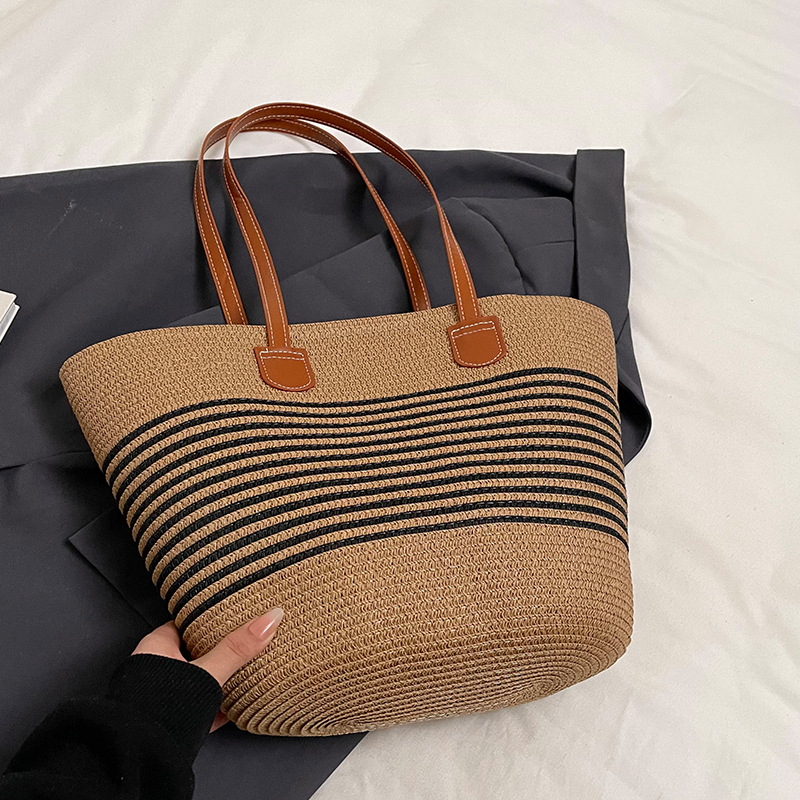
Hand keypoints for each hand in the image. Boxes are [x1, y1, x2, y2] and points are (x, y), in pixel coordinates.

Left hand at [132, 608, 283, 730]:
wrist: (142, 757)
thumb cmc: (158, 711)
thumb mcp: (207, 672)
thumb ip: (237, 648)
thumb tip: (267, 620)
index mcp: (156, 647)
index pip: (187, 623)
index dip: (209, 619)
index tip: (232, 615)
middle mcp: (155, 670)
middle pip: (194, 652)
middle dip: (219, 651)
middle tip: (244, 643)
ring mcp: (162, 697)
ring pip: (197, 681)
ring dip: (217, 681)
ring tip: (244, 673)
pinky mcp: (170, 721)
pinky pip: (199, 708)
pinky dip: (216, 707)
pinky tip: (235, 709)